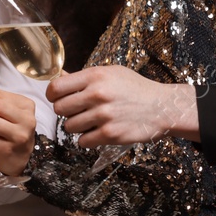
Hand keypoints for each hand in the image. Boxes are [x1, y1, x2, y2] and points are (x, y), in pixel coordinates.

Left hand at [48, 66, 199, 144]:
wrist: (162, 107)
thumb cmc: (135, 88)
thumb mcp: (111, 73)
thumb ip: (84, 77)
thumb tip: (59, 78)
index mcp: (95, 76)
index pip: (56, 88)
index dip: (53, 95)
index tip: (58, 99)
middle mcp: (97, 94)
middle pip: (59, 109)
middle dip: (66, 112)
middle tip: (78, 111)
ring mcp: (103, 115)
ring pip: (69, 126)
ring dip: (77, 126)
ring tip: (92, 121)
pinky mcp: (110, 134)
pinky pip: (82, 141)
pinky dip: (87, 139)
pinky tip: (98, 132)